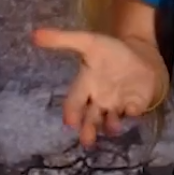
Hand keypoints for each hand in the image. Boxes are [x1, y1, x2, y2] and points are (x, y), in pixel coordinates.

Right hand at [32, 28, 168, 146]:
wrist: (139, 54)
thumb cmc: (110, 52)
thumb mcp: (87, 42)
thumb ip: (62, 39)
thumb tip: (34, 34)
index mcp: (85, 86)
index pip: (74, 103)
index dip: (71, 113)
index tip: (69, 122)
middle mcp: (99, 101)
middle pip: (90, 119)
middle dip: (88, 130)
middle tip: (87, 140)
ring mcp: (117, 105)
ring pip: (110, 121)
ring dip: (110, 126)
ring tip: (112, 127)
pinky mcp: (135, 104)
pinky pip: (133, 112)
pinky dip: (133, 112)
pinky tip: (132, 110)